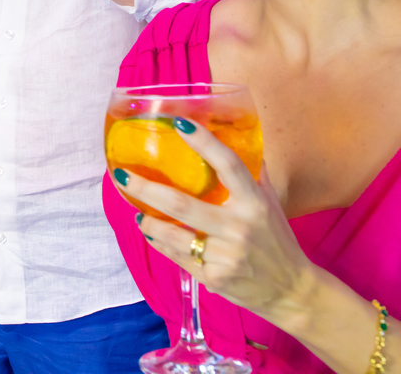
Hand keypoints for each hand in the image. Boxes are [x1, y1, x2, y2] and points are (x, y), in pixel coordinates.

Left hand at [112, 118, 313, 319]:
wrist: (293, 291)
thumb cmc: (278, 240)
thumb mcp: (271, 205)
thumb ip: (253, 174)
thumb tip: (237, 137)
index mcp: (255, 204)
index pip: (229, 165)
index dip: (204, 142)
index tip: (179, 123)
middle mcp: (239, 227)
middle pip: (182, 204)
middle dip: (145, 188)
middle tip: (121, 175)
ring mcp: (225, 255)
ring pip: (172, 234)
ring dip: (148, 220)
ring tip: (136, 209)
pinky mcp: (214, 278)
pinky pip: (176, 255)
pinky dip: (158, 241)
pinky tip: (150, 231)